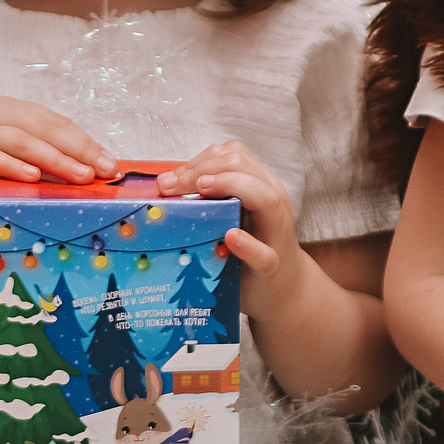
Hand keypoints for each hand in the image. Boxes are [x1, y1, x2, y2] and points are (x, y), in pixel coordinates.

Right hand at [0, 97, 115, 210]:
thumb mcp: (4, 156)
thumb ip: (34, 157)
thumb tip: (81, 175)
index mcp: (9, 109)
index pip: (55, 122)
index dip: (85, 141)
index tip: (111, 162)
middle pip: (43, 128)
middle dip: (78, 149)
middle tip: (103, 170)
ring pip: (21, 141)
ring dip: (54, 159)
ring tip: (79, 177)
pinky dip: (12, 166)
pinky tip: (32, 178)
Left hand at [158, 140, 302, 323]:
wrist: (280, 288)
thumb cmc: (247, 246)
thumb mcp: (229, 214)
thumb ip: (208, 197)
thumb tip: (163, 184)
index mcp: (259, 184)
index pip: (232, 155)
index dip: (198, 160)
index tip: (167, 179)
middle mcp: (272, 200)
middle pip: (243, 166)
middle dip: (202, 170)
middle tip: (170, 187)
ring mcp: (275, 232)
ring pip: (265, 197)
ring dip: (230, 186)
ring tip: (202, 188)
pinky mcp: (272, 266)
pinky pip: (264, 253)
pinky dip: (248, 244)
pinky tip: (231, 237)